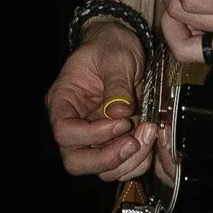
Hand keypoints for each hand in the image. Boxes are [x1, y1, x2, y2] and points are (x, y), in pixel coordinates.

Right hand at [44, 35, 155, 183]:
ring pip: (102, 169)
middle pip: (76, 161)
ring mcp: (93, 136)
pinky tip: (150, 139)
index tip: (122, 122)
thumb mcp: (115, 58)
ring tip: (148, 133)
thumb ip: (117, 84)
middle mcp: (74, 123)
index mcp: (63, 101)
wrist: (121, 43)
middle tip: (134, 141)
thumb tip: (120, 113)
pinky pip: (121, 165)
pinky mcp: (113, 141)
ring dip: (128, 160)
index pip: (65, 132)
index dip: (93, 135)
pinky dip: (137, 161)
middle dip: (108, 158)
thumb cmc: (110, 46)